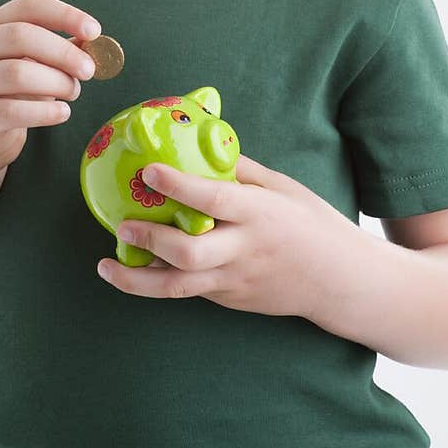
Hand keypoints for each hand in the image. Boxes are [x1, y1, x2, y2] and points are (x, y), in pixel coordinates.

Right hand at [0, 0, 100, 174]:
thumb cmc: (13, 91)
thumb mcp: (34, 62)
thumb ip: (61, 49)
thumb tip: (94, 42)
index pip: (28, 7)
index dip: (64, 15)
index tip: (94, 31)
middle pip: (20, 36)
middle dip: (63, 52)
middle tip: (89, 71)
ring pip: (17, 74)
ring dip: (57, 82)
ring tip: (72, 92)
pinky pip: (14, 111)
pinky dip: (46, 112)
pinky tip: (62, 112)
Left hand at [96, 152, 339, 315]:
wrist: (341, 280)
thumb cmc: (313, 225)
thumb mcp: (283, 188)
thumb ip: (242, 171)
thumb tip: (203, 147)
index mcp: (260, 214)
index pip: (214, 199)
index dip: (179, 185)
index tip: (149, 170)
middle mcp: (244, 250)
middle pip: (189, 253)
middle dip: (150, 238)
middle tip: (123, 223)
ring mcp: (235, 280)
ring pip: (178, 286)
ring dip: (136, 278)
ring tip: (107, 265)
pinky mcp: (230, 300)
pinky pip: (190, 291)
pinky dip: (160, 281)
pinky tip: (136, 270)